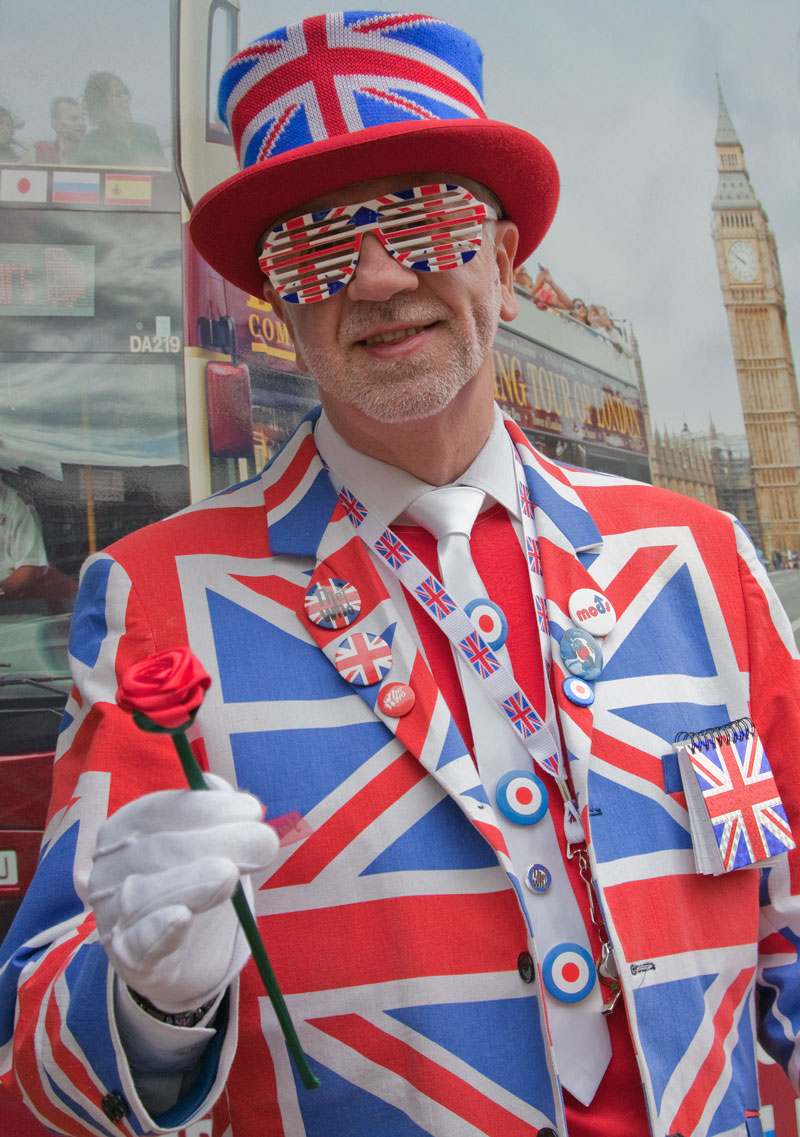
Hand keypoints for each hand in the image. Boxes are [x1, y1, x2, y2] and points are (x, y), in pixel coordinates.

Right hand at [88, 774, 279, 1012]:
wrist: (185, 953)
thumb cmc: (195, 881)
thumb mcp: (208, 842)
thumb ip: (213, 811)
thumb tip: (217, 784)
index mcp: (123, 831)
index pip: (157, 811)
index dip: (205, 808)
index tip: (253, 810)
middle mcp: (108, 870)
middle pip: (155, 851)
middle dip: (214, 842)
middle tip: (265, 841)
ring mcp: (112, 916)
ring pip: (143, 895)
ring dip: (189, 881)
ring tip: (229, 874)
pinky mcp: (127, 958)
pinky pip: (138, 944)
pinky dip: (159, 930)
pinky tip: (181, 917)